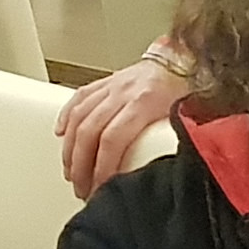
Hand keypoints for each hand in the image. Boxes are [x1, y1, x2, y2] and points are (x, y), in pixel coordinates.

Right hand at [56, 54, 190, 196]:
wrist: (185, 59)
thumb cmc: (188, 88)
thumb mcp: (185, 117)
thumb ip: (172, 144)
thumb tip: (160, 176)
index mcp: (144, 102)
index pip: (112, 140)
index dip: (102, 168)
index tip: (100, 189)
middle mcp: (123, 92)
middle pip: (88, 132)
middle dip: (80, 166)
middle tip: (82, 188)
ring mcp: (112, 86)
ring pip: (77, 117)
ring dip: (69, 148)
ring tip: (70, 171)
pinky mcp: (106, 82)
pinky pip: (78, 99)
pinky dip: (65, 117)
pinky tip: (60, 135)